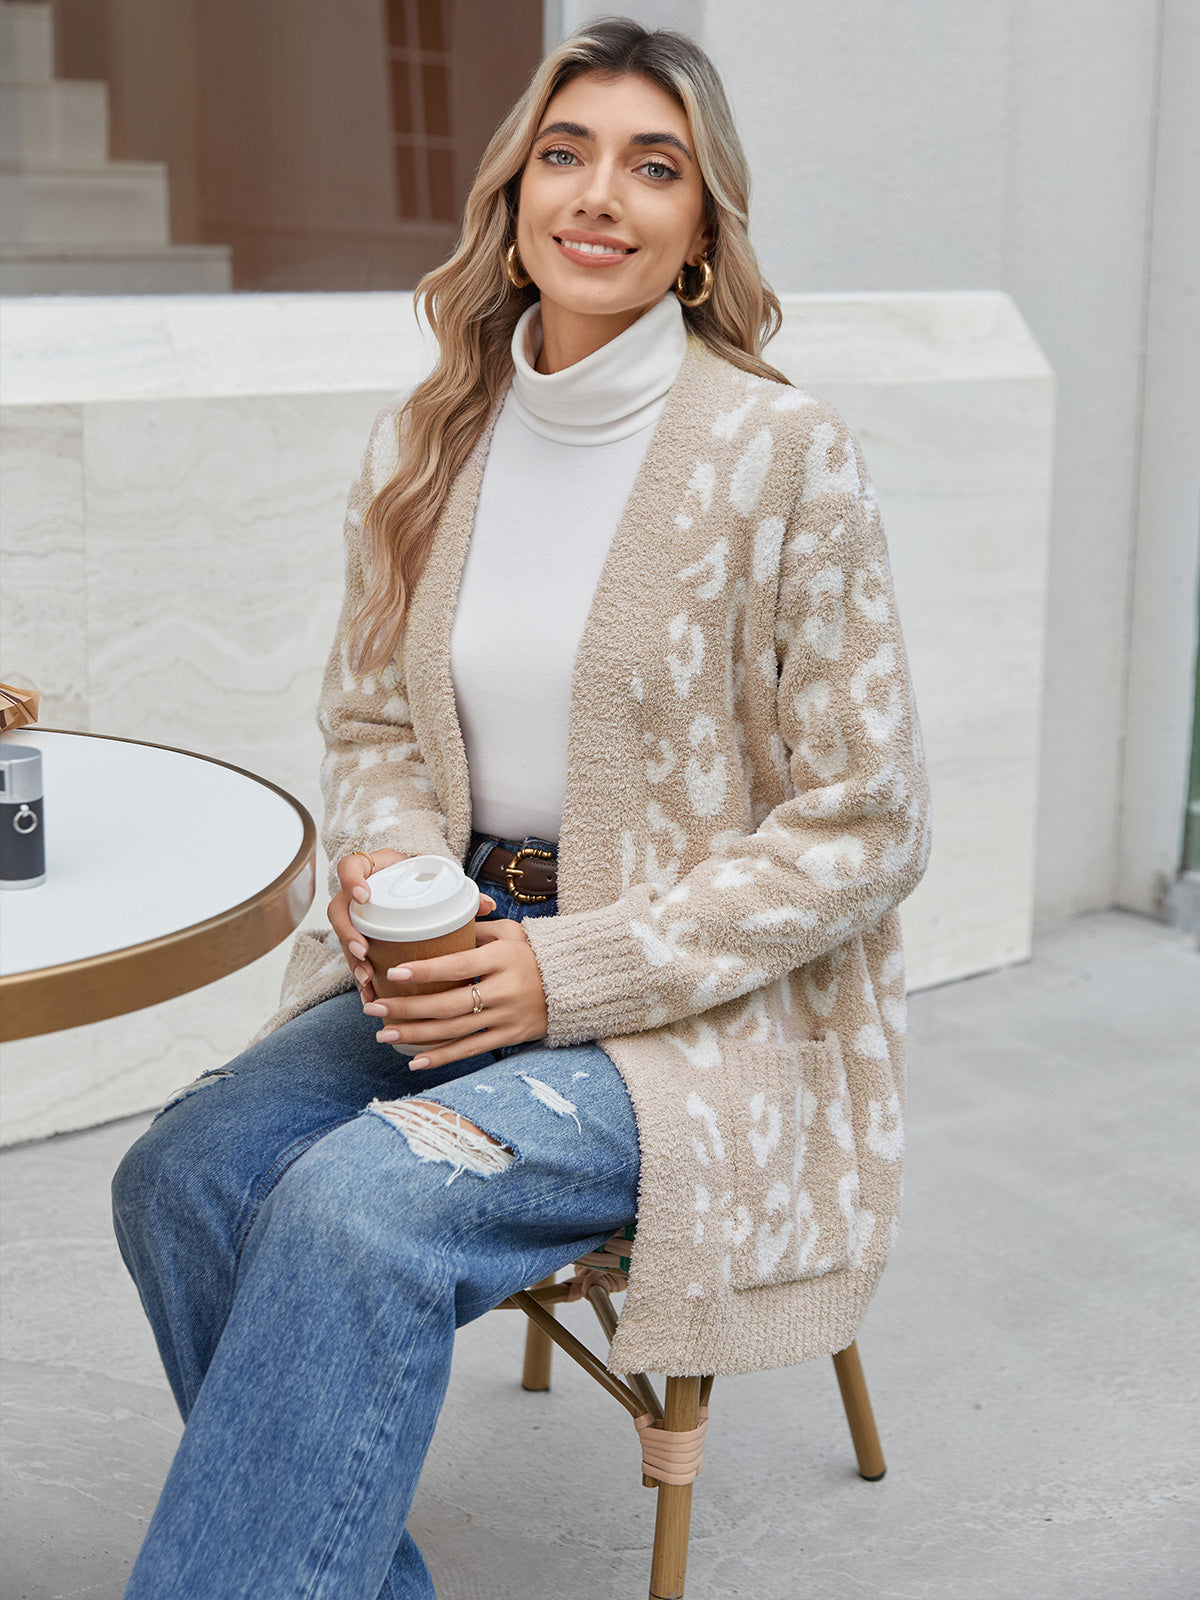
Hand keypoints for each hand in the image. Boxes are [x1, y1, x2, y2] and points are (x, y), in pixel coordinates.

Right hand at [329, 850, 495, 1000]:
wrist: (406, 879)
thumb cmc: (419, 877)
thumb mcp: (434, 877)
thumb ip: (459, 888)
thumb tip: (488, 905)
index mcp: (371, 869)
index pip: (350, 869)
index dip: (352, 881)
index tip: (364, 896)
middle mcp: (355, 893)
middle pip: (339, 911)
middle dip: (348, 934)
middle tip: (363, 951)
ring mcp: (353, 916)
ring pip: (343, 938)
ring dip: (352, 961)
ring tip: (367, 979)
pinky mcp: (358, 936)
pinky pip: (351, 956)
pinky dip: (360, 976)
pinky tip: (369, 994)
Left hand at [361, 919, 547, 1068]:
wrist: (575, 983)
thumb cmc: (534, 953)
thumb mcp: (511, 933)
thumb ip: (475, 931)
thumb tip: (434, 927)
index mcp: (502, 958)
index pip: (457, 965)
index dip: (424, 970)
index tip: (393, 973)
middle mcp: (504, 990)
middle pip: (448, 1004)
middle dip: (406, 1009)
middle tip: (374, 1009)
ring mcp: (507, 1017)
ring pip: (454, 1031)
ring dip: (416, 1035)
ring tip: (384, 1034)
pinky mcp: (511, 1037)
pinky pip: (471, 1050)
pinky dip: (442, 1058)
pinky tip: (415, 1062)